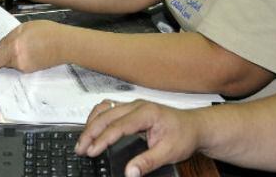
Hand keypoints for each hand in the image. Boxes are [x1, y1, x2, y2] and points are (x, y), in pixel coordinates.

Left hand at [0, 20, 66, 71]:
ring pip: (9, 64)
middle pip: (0, 63)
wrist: (65, 44)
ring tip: (17, 44)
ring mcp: (25, 68)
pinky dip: (17, 58)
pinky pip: (18, 65)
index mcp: (14, 49)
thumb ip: (8, 38)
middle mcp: (18, 61)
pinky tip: (25, 49)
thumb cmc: (46, 31)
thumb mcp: (24, 27)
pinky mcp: (31, 70)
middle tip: (1, 45)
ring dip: (8, 56)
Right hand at [76, 100, 202, 176]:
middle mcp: (136, 106)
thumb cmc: (184, 135)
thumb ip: (148, 162)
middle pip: (105, 115)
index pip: (117, 126)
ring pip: (104, 109)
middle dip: (90, 132)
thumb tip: (130, 172)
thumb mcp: (168, 153)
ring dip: (91, 124)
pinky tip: (92, 127)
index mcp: (146, 113)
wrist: (195, 126)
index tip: (92, 151)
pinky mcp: (130, 109)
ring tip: (83, 141)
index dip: (102, 139)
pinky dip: (97, 117)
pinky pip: (107, 108)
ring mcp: (132, 105)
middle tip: (80, 148)